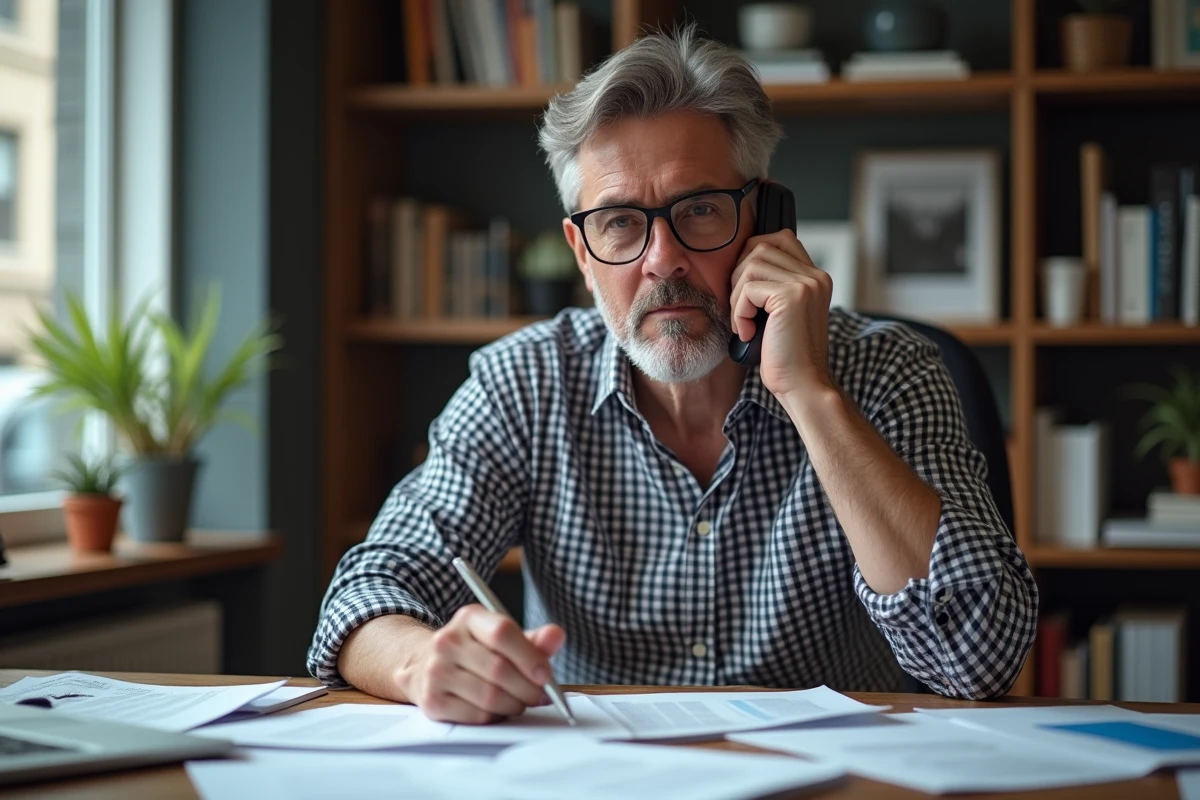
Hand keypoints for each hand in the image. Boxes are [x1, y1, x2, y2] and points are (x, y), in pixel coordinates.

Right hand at [398, 604, 565, 723]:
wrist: (425, 664)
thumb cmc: (476, 651)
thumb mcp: (503, 638)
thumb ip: (533, 640)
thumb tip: (557, 635)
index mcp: (470, 618)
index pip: (502, 632)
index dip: (529, 656)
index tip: (545, 675)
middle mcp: (448, 640)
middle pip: (499, 669)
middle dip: (527, 688)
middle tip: (540, 696)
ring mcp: (436, 670)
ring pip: (490, 696)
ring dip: (514, 705)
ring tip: (520, 702)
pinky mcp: (432, 700)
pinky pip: (476, 716)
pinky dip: (495, 717)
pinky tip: (497, 709)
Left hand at [730, 230, 833, 400]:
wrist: (802, 386)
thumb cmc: (785, 356)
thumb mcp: (779, 313)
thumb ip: (771, 285)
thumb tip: (739, 263)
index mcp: (815, 277)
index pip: (779, 239)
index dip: (752, 257)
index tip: (745, 291)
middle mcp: (815, 276)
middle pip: (759, 246)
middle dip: (739, 276)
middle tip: (742, 309)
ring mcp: (806, 284)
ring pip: (750, 265)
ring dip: (737, 296)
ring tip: (745, 323)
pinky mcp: (792, 296)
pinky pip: (748, 289)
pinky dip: (739, 312)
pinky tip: (749, 333)